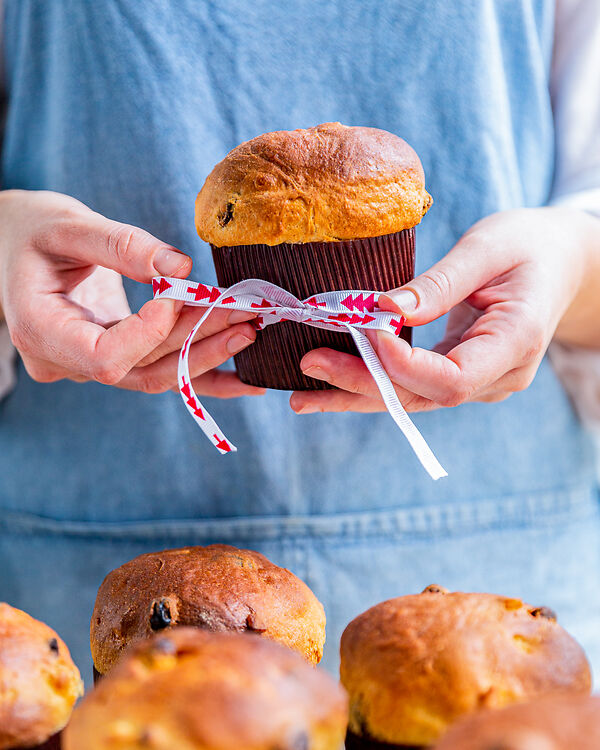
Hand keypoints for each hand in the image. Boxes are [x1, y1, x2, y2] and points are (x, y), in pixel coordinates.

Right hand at [0, 190, 263, 396]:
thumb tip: (181, 267)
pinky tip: (244, 378)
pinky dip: (203, 372)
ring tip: (251, 327)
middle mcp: (66, 362)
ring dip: (207, 351)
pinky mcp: (114, 358)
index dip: (151, 331)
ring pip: (158, 373)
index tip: (180, 291)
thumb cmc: (30, 229)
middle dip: (198, 339)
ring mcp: (90, 366)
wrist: (11, 244)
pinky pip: (161, 371)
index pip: (107, 356)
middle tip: (246, 313)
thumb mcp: (67, 225)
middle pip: (144, 368)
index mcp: (41, 331)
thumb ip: (121, 245)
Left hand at [290, 207, 593, 413]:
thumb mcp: (489, 247)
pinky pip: (412, 386)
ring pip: (411, 399)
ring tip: (302, 396)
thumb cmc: (529, 246)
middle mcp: (498, 375)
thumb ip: (440, 283)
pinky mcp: (459, 373)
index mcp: (516, 342)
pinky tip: (329, 385)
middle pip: (422, 396)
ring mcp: (480, 381)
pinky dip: (371, 383)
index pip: (452, 377)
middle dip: (362, 383)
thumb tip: (383, 309)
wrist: (559, 263)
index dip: (401, 363)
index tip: (362, 329)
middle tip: (309, 364)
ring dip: (356, 393)